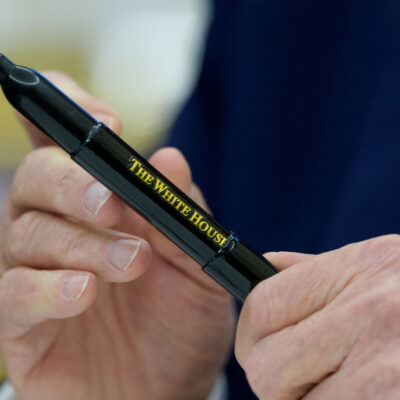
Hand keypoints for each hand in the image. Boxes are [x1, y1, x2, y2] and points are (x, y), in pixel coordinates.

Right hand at [0, 73, 234, 399]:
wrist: (170, 387)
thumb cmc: (181, 321)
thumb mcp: (196, 261)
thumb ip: (181, 210)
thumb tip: (169, 158)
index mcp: (100, 204)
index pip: (64, 141)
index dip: (72, 113)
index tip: (107, 122)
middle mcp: (61, 227)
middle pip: (37, 178)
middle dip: (75, 184)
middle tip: (115, 206)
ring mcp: (38, 272)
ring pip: (28, 233)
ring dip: (82, 242)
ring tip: (132, 263)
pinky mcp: (24, 322)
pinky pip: (16, 294)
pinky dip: (50, 288)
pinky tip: (85, 292)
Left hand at [236, 235, 399, 398]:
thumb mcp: (379, 271)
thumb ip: (319, 272)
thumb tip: (267, 265)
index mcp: (363, 265)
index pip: (262, 305)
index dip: (250, 338)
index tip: (259, 351)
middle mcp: (372, 310)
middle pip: (266, 367)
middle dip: (277, 381)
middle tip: (306, 379)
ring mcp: (386, 365)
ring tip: (344, 388)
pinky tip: (364, 399)